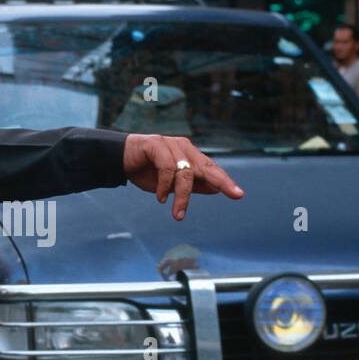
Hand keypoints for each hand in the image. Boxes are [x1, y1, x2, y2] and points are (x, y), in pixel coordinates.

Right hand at [122, 134, 242, 219]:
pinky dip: (164, 186)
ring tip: (177, 215)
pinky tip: (161, 198)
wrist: (120, 159)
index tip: (238, 194)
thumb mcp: (172, 184)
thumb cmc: (146, 170)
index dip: (225, 181)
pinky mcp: (156, 144)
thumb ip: (192, 185)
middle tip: (234, 194)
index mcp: (190, 155)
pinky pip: (166, 168)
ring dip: (182, 197)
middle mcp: (183, 148)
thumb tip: (216, 189)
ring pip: (185, 173)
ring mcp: (170, 144)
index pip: (211, 169)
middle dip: (221, 181)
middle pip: (206, 167)